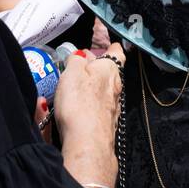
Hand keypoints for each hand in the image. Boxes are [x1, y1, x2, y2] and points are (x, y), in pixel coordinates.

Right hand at [54, 42, 124, 174]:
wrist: (88, 143)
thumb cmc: (80, 103)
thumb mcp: (72, 72)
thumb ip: (76, 60)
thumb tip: (80, 55)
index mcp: (110, 69)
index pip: (117, 51)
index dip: (111, 46)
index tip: (106, 43)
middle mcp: (116, 87)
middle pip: (110, 72)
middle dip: (98, 68)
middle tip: (82, 64)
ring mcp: (113, 107)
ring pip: (105, 90)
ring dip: (93, 86)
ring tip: (76, 85)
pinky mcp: (107, 124)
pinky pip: (99, 108)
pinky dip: (91, 104)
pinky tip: (79, 108)